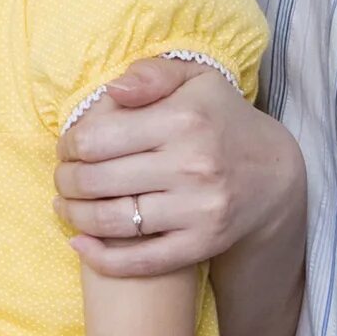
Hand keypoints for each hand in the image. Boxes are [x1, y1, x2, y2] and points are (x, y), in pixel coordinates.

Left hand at [58, 58, 303, 278]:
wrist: (274, 174)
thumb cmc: (219, 119)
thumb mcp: (195, 80)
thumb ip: (151, 74)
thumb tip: (111, 90)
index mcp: (183, 120)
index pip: (95, 139)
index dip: (69, 145)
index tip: (68, 148)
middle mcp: (192, 166)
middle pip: (96, 181)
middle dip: (66, 180)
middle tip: (63, 177)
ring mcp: (199, 209)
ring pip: (110, 221)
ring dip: (74, 215)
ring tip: (65, 205)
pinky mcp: (203, 244)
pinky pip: (140, 261)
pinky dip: (101, 258)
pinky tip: (80, 244)